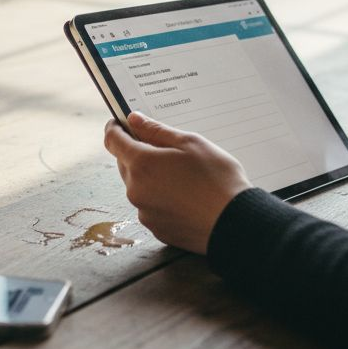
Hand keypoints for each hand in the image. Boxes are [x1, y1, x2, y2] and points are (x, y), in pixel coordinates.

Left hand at [103, 112, 252, 254]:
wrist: (235, 223)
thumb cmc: (217, 179)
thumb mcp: (190, 143)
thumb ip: (156, 130)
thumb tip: (134, 119)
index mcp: (141, 164)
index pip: (113, 141)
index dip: (115, 128)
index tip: (121, 123)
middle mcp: (136, 190)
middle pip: (125, 164)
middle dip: (138, 153)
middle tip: (166, 150)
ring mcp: (144, 212)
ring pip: (139, 186)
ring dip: (151, 177)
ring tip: (182, 176)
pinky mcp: (156, 229)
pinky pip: (150, 206)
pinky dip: (161, 198)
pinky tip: (184, 196)